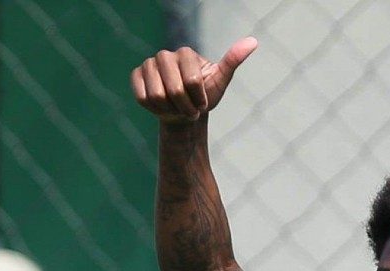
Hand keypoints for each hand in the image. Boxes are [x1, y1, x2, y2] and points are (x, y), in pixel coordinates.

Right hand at [131, 37, 257, 123]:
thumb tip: (253, 41)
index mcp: (186, 52)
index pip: (192, 81)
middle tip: (190, 110)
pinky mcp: (136, 76)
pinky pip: (142, 97)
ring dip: (169, 110)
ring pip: (156, 96)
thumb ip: (232, 61)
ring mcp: (148, 64)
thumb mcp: (220, 81)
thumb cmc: (204, 96)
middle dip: (184, 107)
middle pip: (174, 90)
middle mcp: (165, 55)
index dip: (198, 100)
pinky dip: (154, 109)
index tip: (202, 104)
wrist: (183, 111)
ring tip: (176, 108)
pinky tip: (161, 107)